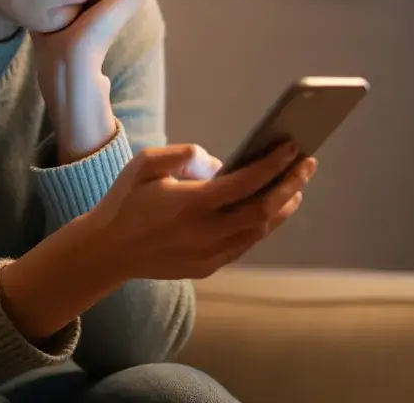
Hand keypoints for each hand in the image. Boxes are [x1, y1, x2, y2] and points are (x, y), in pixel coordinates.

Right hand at [85, 142, 316, 280]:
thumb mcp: (143, 165)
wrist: (107, 250)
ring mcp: (207, 254)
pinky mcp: (206, 266)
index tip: (291, 147)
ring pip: (259, 231)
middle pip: (263, 210)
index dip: (272, 165)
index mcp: (189, 203)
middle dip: (290, 185)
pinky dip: (262, 225)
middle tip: (306, 164)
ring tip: (295, 186)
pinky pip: (244, 245)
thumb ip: (180, 155)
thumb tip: (217, 162)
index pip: (245, 183)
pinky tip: (270, 209)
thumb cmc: (125, 200)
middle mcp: (203, 232)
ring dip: (282, 207)